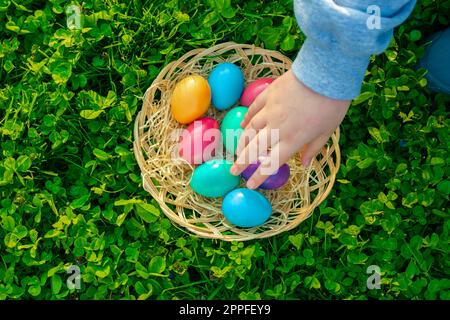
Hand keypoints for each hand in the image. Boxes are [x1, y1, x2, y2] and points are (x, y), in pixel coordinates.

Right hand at [229, 70, 349, 188]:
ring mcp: (270, 111)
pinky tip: (243, 124)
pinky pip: (253, 109)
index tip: (250, 185)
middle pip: (254, 149)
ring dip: (242, 142)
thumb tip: (305, 163)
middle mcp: (277, 128)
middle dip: (242, 162)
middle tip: (233, 170)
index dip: (259, 176)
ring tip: (237, 151)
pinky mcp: (268, 95)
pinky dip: (247, 118)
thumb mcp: (327, 131)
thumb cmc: (331, 104)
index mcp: (293, 140)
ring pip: (250, 130)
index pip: (272, 163)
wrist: (325, 74)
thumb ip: (313, 148)